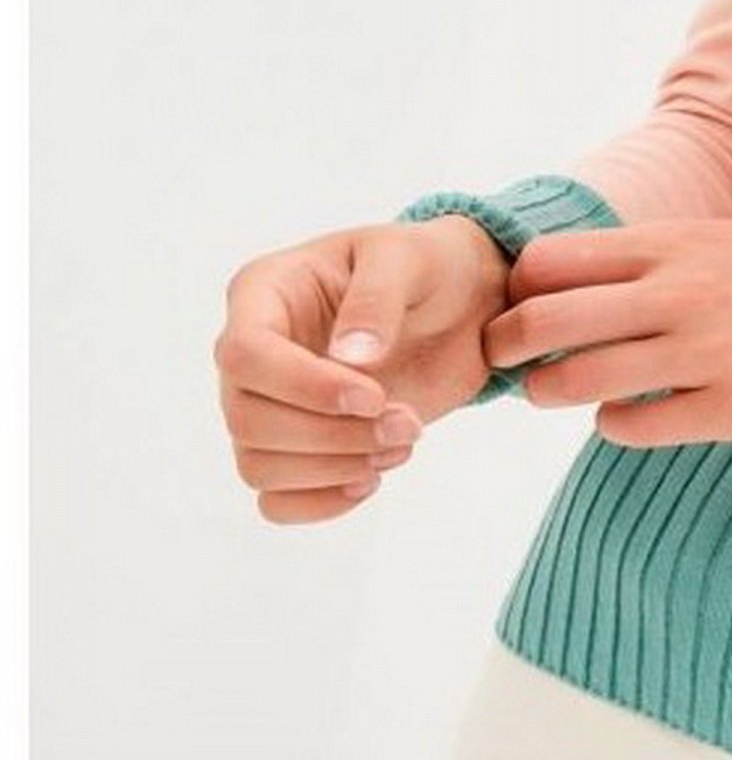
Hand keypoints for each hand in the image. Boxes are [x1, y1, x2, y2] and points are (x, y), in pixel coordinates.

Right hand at [214, 216, 512, 522]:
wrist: (457, 305)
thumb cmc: (423, 266)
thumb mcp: (407, 257)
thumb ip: (376, 298)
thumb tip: (349, 357)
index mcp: (263, 293)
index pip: (245, 355)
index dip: (304, 387)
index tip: (374, 397)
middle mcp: (252, 354)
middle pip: (247, 419)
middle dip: (331, 434)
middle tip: (407, 424)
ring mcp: (268, 404)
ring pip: (257, 465)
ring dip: (334, 468)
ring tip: (401, 443)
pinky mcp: (293, 446)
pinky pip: (275, 500)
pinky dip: (322, 502)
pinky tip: (372, 476)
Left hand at [480, 218, 731, 449]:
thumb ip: (666, 258)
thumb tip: (586, 282)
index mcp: (683, 241)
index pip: (555, 259)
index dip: (523, 285)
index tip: (523, 304)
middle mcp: (685, 290)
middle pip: (545, 317)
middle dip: (508, 344)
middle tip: (505, 359)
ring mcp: (708, 352)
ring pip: (576, 377)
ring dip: (551, 389)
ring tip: (556, 391)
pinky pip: (635, 425)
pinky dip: (616, 423)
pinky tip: (633, 414)